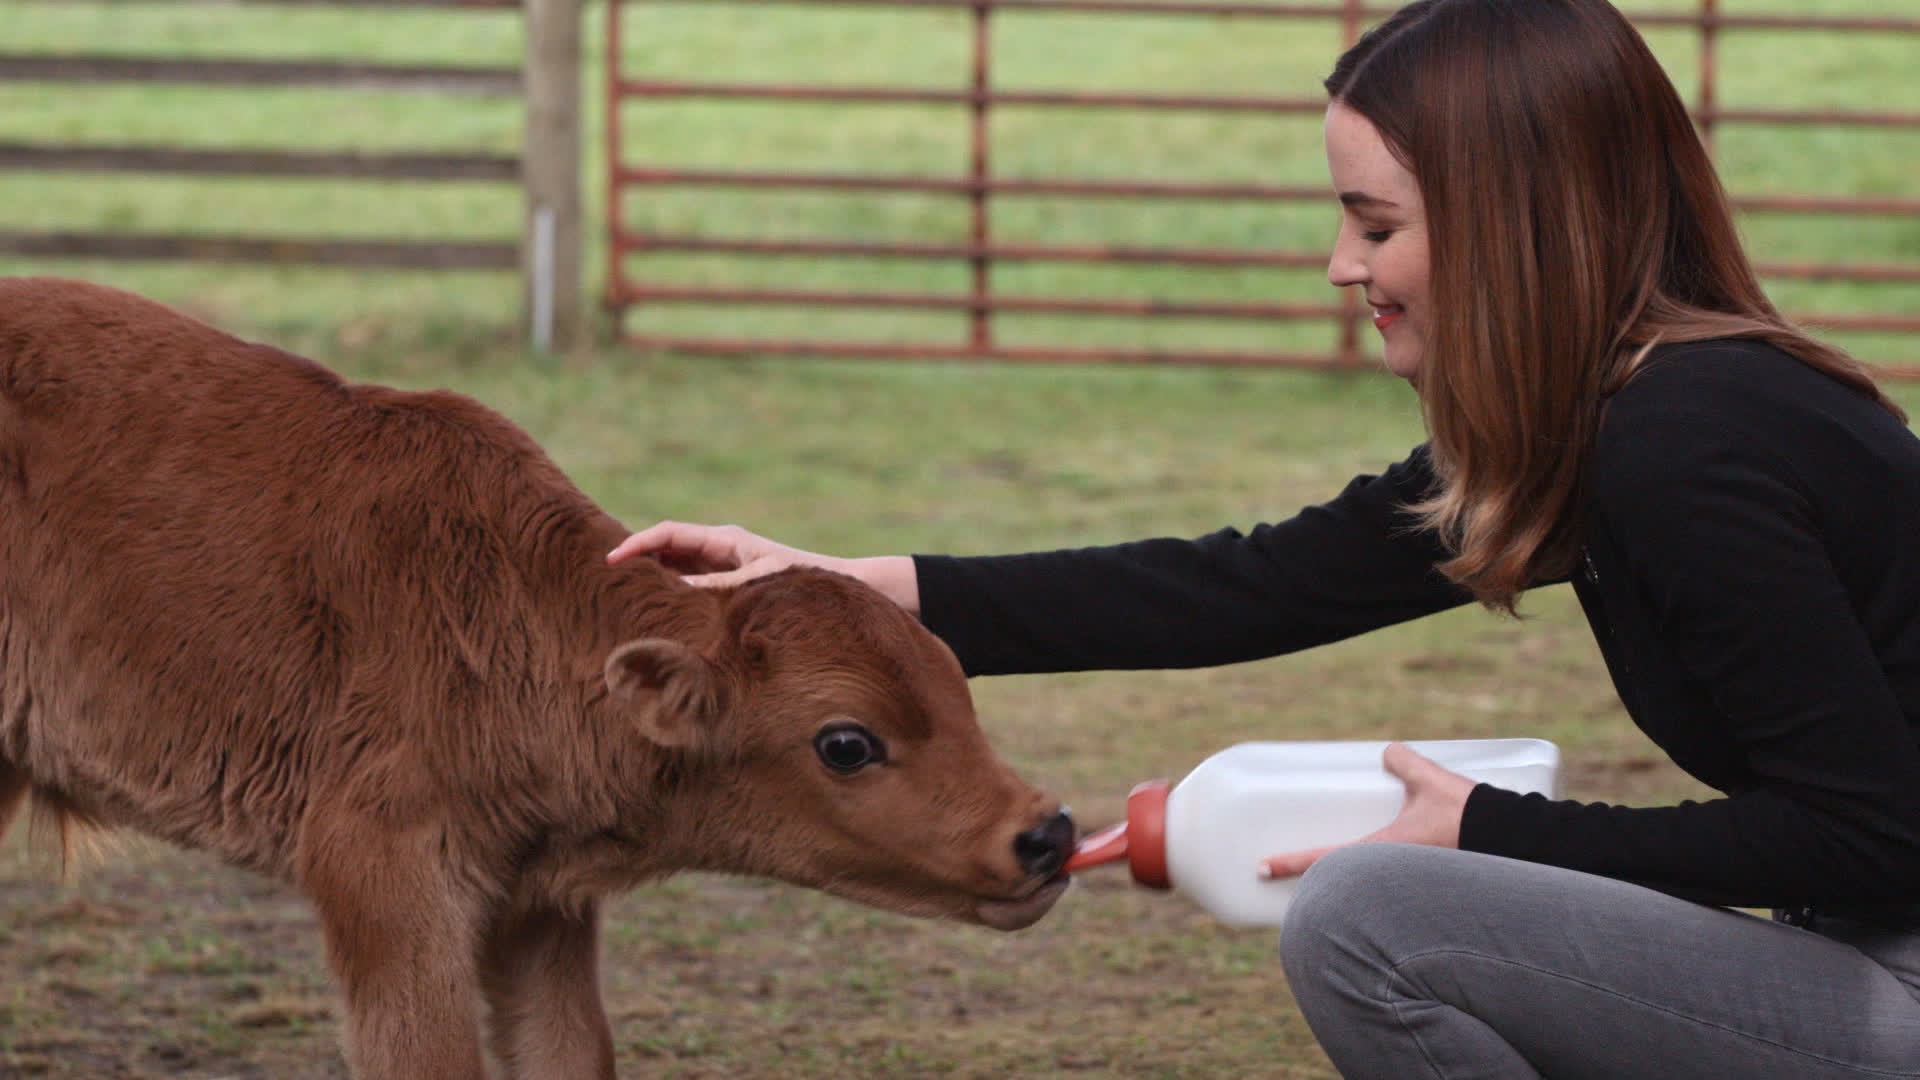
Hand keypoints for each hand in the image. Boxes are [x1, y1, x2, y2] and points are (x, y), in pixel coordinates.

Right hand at [607, 521, 837, 587]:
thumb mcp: (756, 586)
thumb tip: (676, 593)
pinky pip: (687, 586)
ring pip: (673, 567)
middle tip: (599, 578)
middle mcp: (718, 548)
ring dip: (649, 577)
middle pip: (665, 548)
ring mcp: (720, 566)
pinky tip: (652, 611)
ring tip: (616, 595)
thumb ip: (716, 588)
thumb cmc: (801, 584)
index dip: (637, 544)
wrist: (838, 589)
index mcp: (724, 539)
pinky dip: (668, 594)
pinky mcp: (724, 586)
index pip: (669, 534)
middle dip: (635, 558)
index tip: (612, 561)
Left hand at [1258, 742, 1474, 879]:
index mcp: (1381, 849)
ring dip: (1343, 893)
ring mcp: (1407, 886)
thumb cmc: (1467, 814)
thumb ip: (1405, 763)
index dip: (1290, 863)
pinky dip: (1374, 894)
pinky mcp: (1426, 887)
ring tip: (1321, 885)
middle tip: (1285, 877)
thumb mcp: (1430, 781)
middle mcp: (1389, 874)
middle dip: (1312, 887)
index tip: (1262, 867)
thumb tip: (1387, 752)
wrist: (1511, 841)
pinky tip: (1370, 890)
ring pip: (1363, 893)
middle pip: (1339, 885)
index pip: (1323, 858)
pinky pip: (1389, 893)